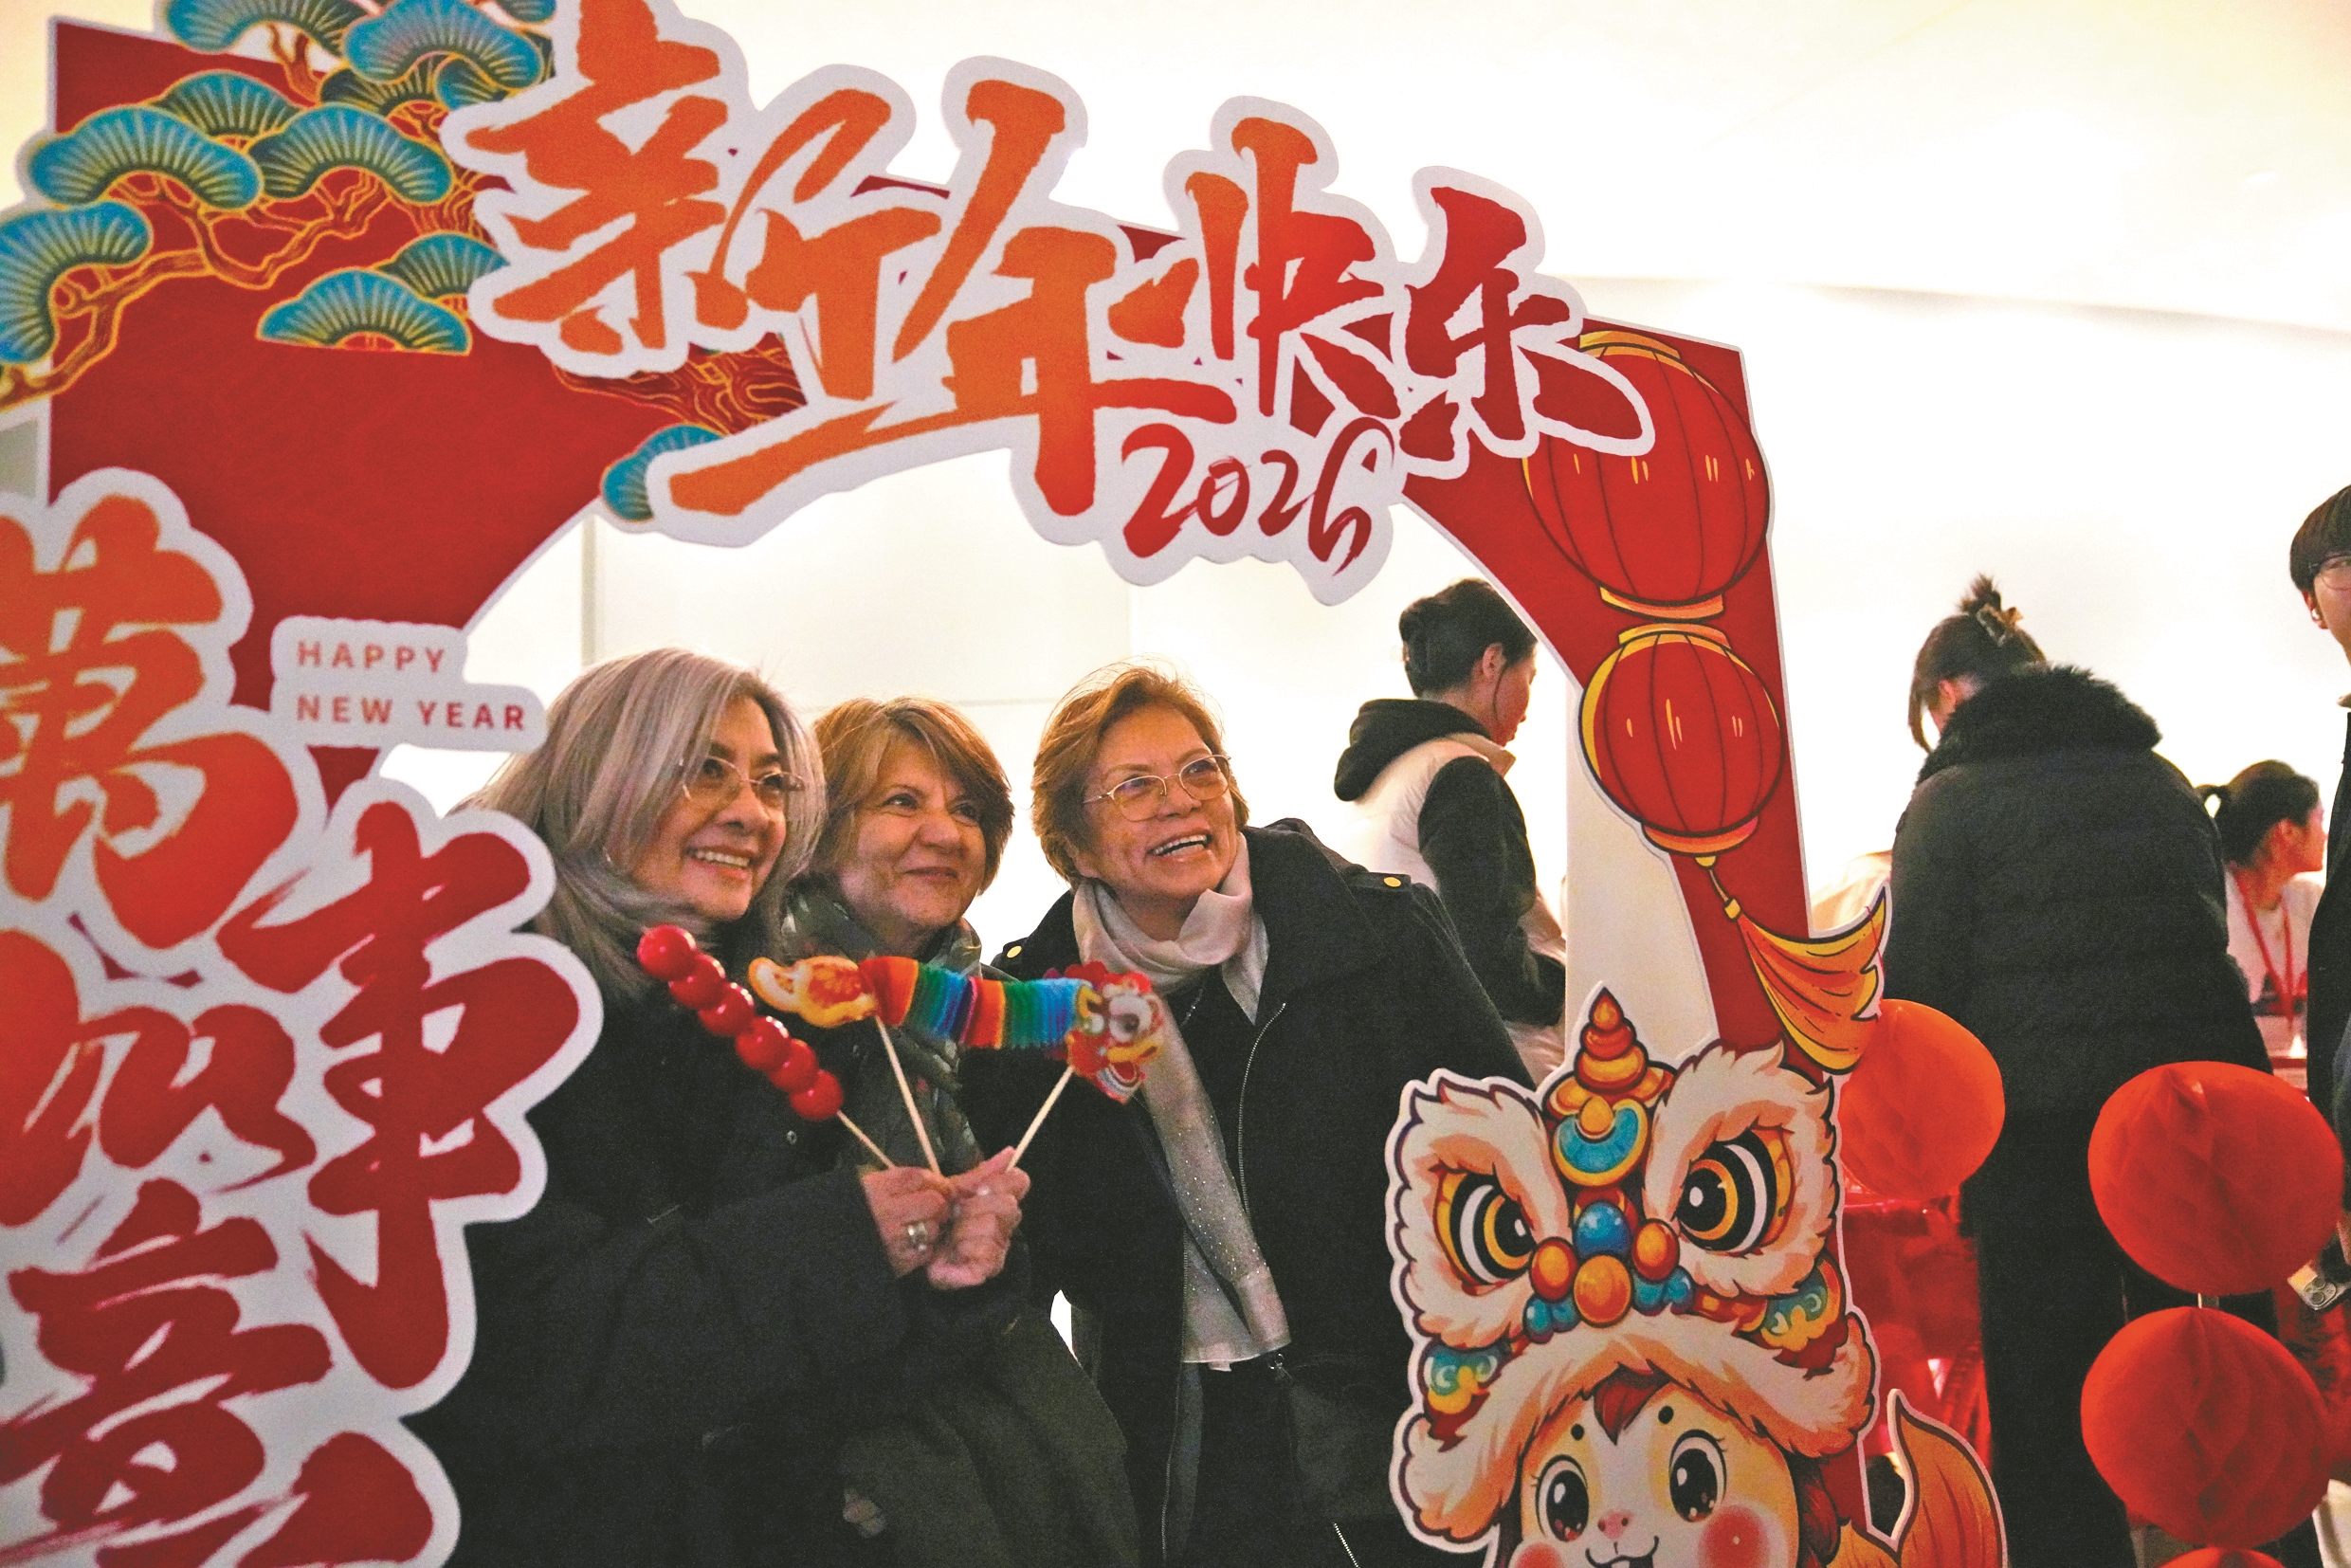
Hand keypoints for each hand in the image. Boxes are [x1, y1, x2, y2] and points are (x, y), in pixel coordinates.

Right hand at [863, 1166, 952, 1277]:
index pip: (919, 1178)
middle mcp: (886, 1213)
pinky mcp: (899, 1262)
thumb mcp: (869, 1187)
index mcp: (877, 1189)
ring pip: (933, 1228)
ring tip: (919, 1229)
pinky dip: (924, 1248)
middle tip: (933, 1209)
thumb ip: (899, 1182)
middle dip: (938, 1205)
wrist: (831, 1247)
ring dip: (931, 1228)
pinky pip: (926, 1251)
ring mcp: (893, 1239)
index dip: (935, 1182)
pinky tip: (912, 1245)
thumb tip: (935, 1182)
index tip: (939, 1187)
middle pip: (933, 1202)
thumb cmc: (854, 1213)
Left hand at [926, 1148, 1029, 1290]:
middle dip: (975, 1207)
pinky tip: (953, 1251)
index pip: (1019, 1182)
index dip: (998, 1183)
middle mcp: (1004, 1225)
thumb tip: (1010, 1151)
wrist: (919, 1251)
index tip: (976, 1189)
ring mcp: (998, 1249)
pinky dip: (965, 1250)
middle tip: (956, 1214)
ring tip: (949, 1235)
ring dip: (964, 1229)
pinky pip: (986, 1254)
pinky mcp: (986, 1270)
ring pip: (993, 1228)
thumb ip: (982, 1172)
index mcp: (1000, 1201)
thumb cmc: (940, 1220)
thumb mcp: (956, 1191)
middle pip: (1008, 1205)